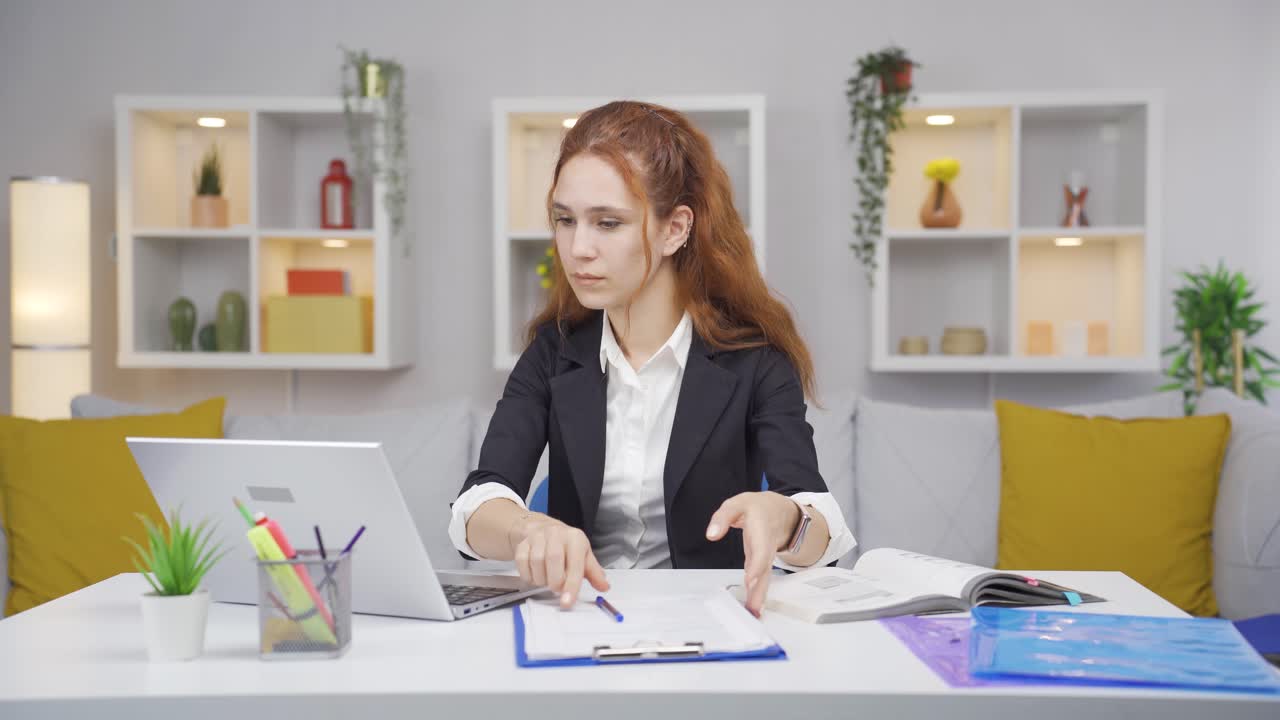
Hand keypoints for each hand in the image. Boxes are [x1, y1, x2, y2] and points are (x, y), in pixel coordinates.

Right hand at [512, 514, 609, 608]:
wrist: (543, 529)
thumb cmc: (567, 547)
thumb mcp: (584, 556)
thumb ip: (594, 573)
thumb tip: (604, 587)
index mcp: (575, 538)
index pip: (575, 564)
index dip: (571, 585)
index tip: (567, 603)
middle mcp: (556, 534)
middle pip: (553, 560)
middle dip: (555, 582)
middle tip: (557, 588)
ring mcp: (537, 537)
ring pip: (536, 562)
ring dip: (541, 579)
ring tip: (547, 579)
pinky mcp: (522, 543)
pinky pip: (522, 563)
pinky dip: (528, 575)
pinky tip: (536, 575)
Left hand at [704, 491, 801, 616]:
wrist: (777, 510)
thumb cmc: (757, 508)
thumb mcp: (737, 504)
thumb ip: (723, 517)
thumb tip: (711, 534)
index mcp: (762, 531)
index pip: (760, 550)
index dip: (757, 566)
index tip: (751, 580)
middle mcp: (766, 548)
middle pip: (764, 570)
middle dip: (759, 589)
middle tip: (754, 607)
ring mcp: (765, 558)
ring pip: (765, 578)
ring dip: (760, 597)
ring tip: (754, 614)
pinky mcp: (761, 564)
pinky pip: (761, 580)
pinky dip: (758, 595)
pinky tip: (753, 608)